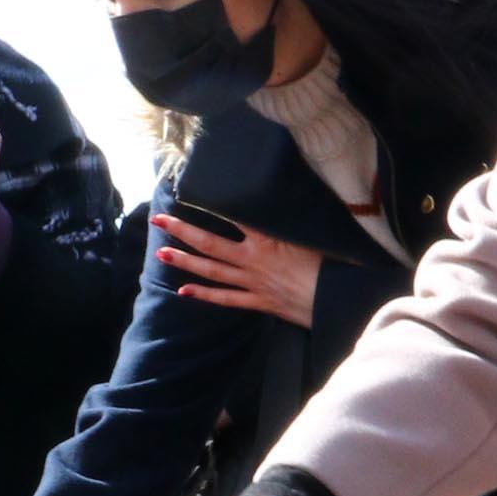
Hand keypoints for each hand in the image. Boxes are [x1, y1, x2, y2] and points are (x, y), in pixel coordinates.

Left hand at [150, 211, 321, 326]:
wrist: (338, 300)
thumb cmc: (332, 264)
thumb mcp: (312, 233)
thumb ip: (291, 218)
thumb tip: (281, 199)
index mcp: (267, 238)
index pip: (231, 216)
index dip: (208, 204)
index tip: (187, 193)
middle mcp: (253, 259)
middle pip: (210, 243)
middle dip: (182, 231)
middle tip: (159, 220)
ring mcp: (253, 282)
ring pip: (211, 270)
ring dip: (185, 261)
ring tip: (161, 253)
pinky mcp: (259, 301)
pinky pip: (225, 298)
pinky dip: (204, 295)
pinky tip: (183, 291)